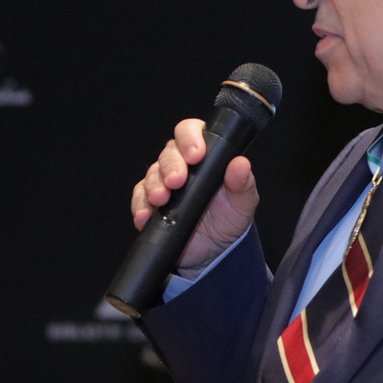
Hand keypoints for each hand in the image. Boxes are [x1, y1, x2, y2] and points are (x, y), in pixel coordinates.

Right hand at [130, 117, 259, 275]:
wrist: (212, 250)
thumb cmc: (228, 218)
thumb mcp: (243, 203)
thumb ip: (243, 183)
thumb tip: (241, 164)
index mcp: (205, 155)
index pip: (191, 132)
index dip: (190, 138)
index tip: (196, 155)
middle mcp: (181, 164)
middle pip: (168, 153)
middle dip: (171, 166)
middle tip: (177, 181)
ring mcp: (163, 183)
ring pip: (152, 174)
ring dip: (154, 185)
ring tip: (161, 199)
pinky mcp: (149, 203)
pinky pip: (139, 198)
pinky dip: (140, 205)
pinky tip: (146, 214)